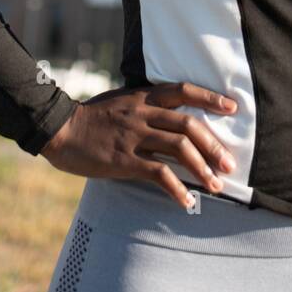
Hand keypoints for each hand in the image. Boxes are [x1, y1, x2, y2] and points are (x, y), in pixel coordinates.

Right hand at [39, 81, 238, 209]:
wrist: (60, 129)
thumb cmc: (92, 117)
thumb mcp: (121, 101)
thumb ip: (145, 106)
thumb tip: (170, 115)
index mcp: (144, 97)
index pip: (183, 90)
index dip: (210, 98)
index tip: (232, 107)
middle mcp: (143, 113)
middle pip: (188, 125)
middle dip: (214, 145)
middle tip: (229, 164)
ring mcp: (134, 136)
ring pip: (178, 149)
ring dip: (202, 168)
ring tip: (217, 185)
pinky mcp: (124, 160)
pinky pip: (158, 173)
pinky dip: (177, 189)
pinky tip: (187, 201)